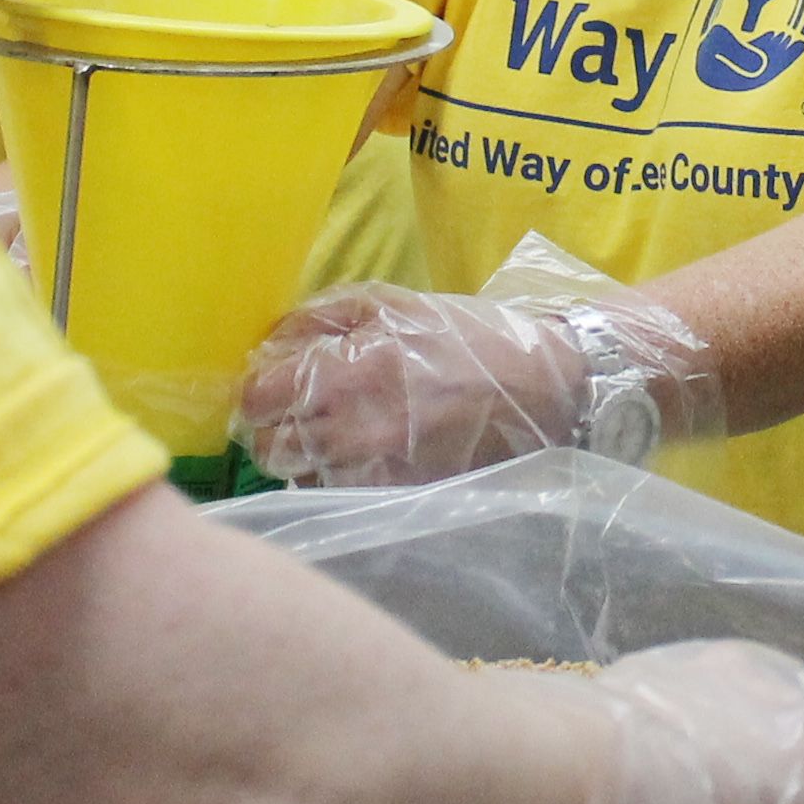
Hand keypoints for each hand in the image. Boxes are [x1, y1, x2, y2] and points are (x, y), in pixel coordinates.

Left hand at [235, 235, 721, 485]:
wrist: (549, 389)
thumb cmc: (469, 339)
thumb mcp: (395, 305)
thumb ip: (323, 318)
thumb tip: (268, 341)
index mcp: (352, 369)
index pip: (259, 398)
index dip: (253, 392)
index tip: (265, 386)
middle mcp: (358, 428)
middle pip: (268, 447)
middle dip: (271, 428)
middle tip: (290, 414)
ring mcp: (379, 472)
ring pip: (300, 478)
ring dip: (302, 458)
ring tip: (328, 435)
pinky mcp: (400, 499)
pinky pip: (339, 497)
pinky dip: (335, 481)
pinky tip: (358, 458)